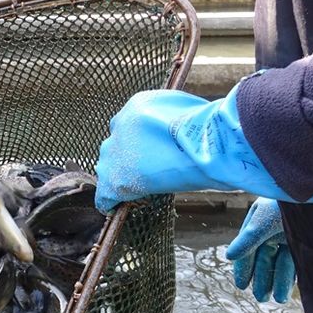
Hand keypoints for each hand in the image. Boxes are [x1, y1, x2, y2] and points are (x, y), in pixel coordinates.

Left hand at [93, 87, 289, 214]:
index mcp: (136, 106)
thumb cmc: (207, 127)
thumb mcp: (187, 109)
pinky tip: (114, 207)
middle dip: (127, 157)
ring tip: (133, 188)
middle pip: (115, 146)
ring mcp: (115, 152)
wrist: (205, 143)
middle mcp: (120, 124)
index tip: (149, 152)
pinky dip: (109, 201)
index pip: (129, 126)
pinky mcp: (115, 178)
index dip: (139, 142)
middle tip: (144, 170)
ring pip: (108, 167)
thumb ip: (173, 118)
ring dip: (120, 177)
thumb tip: (182, 126)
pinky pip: (105, 194)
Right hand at [225, 197, 295, 302]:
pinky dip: (292, 276)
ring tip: (278, 299)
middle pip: (265, 259)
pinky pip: (297, 262)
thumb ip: (247, 240)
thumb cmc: (287, 203)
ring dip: (278, 281)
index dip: (244, 267)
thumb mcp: (264, 221)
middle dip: (262, 278)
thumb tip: (229, 256)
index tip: (242, 285)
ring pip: (281, 263)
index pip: (249, 249)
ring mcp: (291, 236)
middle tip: (261, 298)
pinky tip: (289, 289)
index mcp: (259, 221)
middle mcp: (274, 230)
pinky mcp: (308, 242)